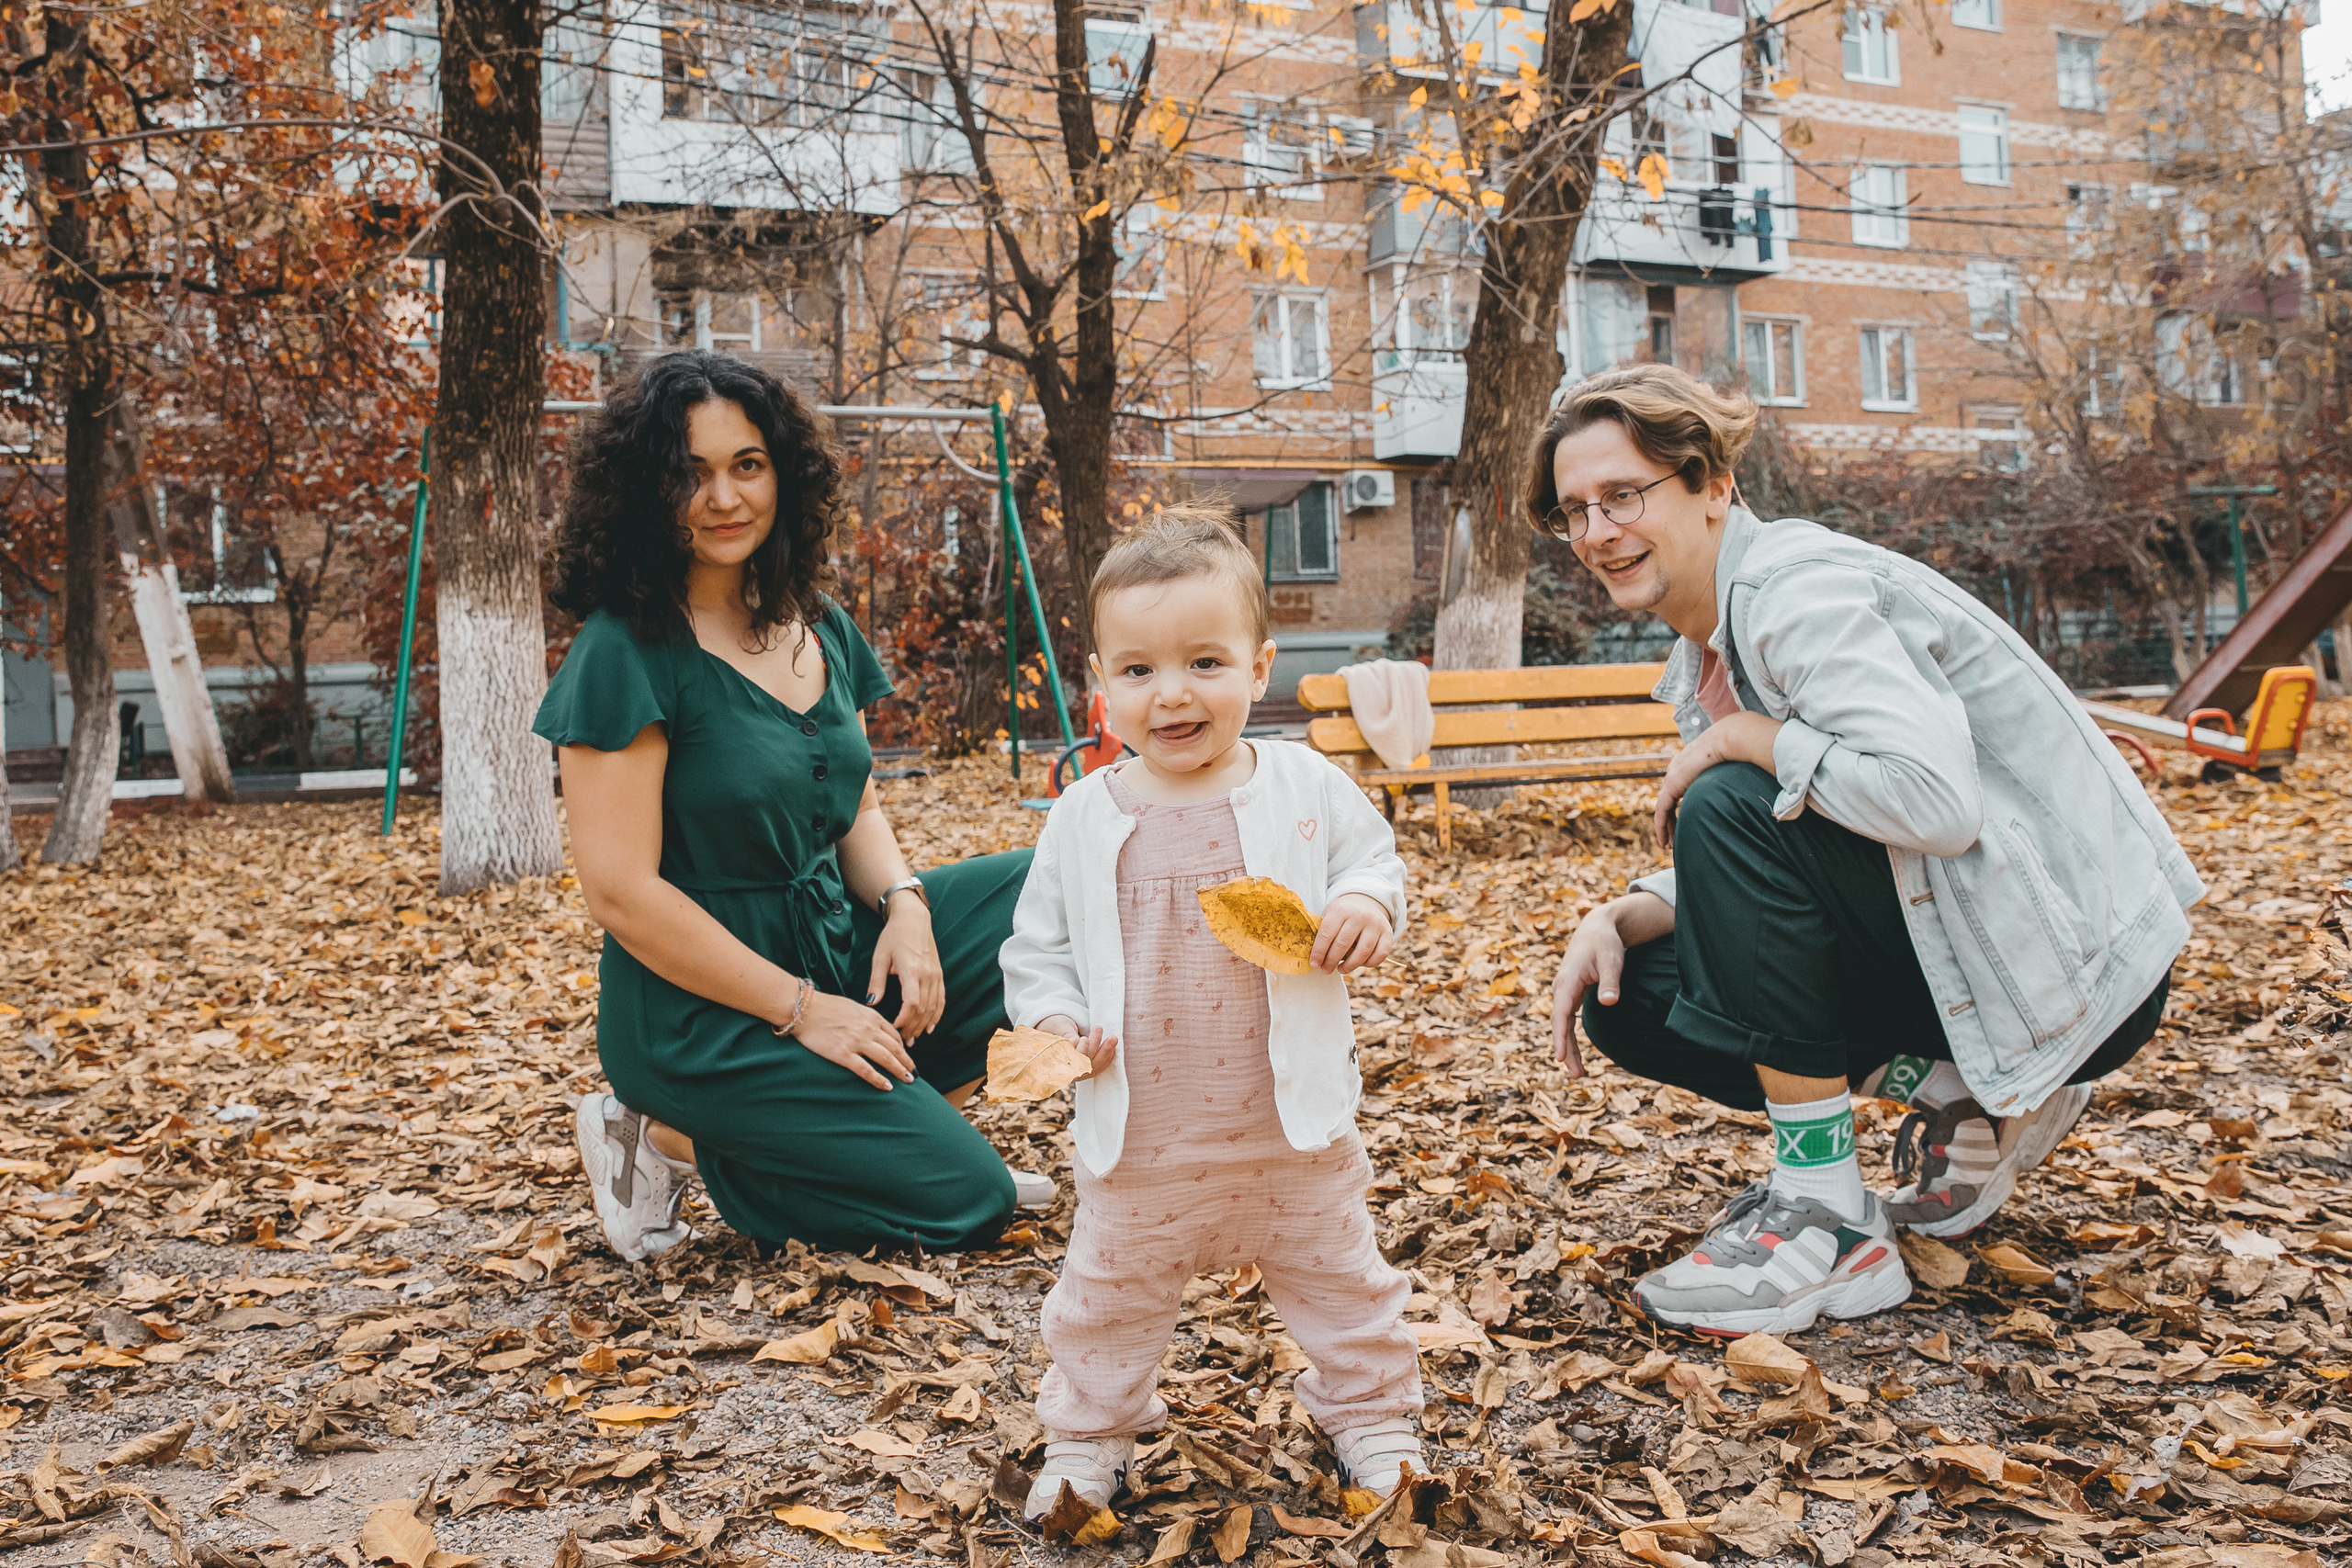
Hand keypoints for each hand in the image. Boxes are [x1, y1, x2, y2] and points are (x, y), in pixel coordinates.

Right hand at [789, 989, 918, 1090]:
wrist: (803, 1008)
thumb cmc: (825, 1006)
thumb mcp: (853, 1006)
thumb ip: (866, 1018)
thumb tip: (875, 1027)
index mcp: (871, 1016)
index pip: (894, 1034)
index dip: (903, 1048)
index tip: (907, 1057)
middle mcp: (868, 1029)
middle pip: (894, 1048)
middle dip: (907, 1061)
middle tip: (914, 1073)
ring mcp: (856, 1042)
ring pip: (886, 1059)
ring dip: (899, 1071)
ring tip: (907, 1080)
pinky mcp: (843, 1054)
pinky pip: (865, 1070)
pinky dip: (878, 1079)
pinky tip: (887, 1086)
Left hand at [866, 896, 945, 1042]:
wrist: (913, 918)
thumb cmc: (894, 935)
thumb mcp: (880, 957)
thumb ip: (876, 982)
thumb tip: (871, 1004)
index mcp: (911, 970)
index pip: (911, 1003)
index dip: (904, 1019)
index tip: (895, 1029)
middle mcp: (927, 974)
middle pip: (923, 1009)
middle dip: (913, 1027)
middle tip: (903, 1042)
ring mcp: (936, 975)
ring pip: (934, 1007)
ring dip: (924, 1025)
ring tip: (914, 1038)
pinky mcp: (939, 974)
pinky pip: (941, 999)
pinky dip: (937, 1015)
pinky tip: (931, 1026)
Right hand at [1038, 1014, 1119, 1078]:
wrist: (1057, 1030)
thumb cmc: (1056, 1027)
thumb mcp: (1059, 1027)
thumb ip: (1066, 1034)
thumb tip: (1074, 1042)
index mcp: (1054, 1059)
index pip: (1068, 1060)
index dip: (1079, 1052)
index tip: (1084, 1039)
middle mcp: (1065, 1070)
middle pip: (1082, 1062)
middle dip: (1094, 1046)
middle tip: (1098, 1029)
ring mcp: (1076, 1072)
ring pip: (1093, 1066)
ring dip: (1105, 1052)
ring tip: (1112, 1038)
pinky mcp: (1085, 1070)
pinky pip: (1098, 1068)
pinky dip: (1107, 1059)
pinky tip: (1113, 1049)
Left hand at [1313, 893, 1394, 973]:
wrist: (1365, 902)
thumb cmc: (1342, 915)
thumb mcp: (1330, 915)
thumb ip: (1322, 932)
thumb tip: (1313, 957)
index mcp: (1340, 910)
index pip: (1327, 934)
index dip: (1319, 951)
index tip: (1314, 963)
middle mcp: (1359, 915)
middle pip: (1343, 944)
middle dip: (1331, 961)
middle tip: (1325, 970)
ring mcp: (1375, 924)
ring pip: (1362, 952)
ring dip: (1349, 966)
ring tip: (1340, 969)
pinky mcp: (1387, 933)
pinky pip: (1380, 954)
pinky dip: (1369, 964)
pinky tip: (1359, 964)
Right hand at [1550, 909, 1631, 1078]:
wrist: (1596, 929)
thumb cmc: (1605, 943)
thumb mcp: (1611, 960)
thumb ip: (1610, 982)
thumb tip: (1609, 1002)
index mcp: (1567, 981)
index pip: (1561, 1013)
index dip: (1560, 1037)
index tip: (1560, 1058)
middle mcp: (1561, 988)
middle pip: (1559, 1024)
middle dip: (1565, 1050)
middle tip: (1576, 1075)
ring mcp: (1564, 992)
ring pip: (1562, 1024)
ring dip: (1567, 1047)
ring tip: (1577, 1072)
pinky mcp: (1571, 994)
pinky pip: (1567, 1020)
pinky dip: (1569, 1037)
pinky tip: (1574, 1053)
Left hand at [1654, 711, 1783, 848]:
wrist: (1736, 736)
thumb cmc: (1747, 750)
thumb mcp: (1742, 771)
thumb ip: (1748, 784)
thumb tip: (1776, 806)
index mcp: (1694, 762)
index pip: (1682, 786)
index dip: (1684, 806)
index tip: (1687, 824)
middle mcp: (1680, 767)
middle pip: (1671, 798)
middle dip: (1672, 821)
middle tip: (1675, 841)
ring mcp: (1675, 775)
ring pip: (1665, 808)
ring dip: (1666, 828)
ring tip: (1671, 846)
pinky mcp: (1673, 783)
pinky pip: (1663, 810)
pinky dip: (1662, 826)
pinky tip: (1664, 841)